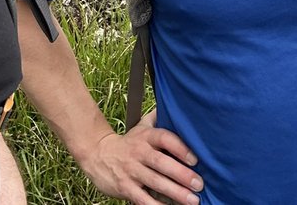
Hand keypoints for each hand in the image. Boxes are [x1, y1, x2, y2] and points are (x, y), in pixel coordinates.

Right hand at [85, 111, 202, 204]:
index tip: (195, 159)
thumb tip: (176, 103)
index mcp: (146, 137)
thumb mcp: (141, 126)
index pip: (165, 138)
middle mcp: (139, 152)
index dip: (180, 148)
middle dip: (182, 174)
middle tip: (199, 184)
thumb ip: (158, 117)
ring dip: (175, 192)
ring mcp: (131, 171)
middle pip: (161, 163)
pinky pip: (142, 199)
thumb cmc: (128, 142)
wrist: (97, 154)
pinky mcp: (125, 187)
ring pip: (155, 182)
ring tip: (192, 200)